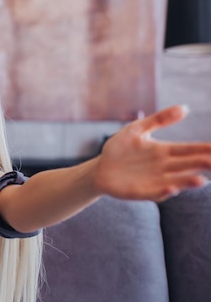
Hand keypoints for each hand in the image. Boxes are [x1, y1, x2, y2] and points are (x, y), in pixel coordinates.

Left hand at [94, 105, 210, 201]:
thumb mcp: (137, 129)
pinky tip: (170, 188)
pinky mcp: (142, 192)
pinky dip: (164, 191)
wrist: (100, 168)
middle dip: (202, 164)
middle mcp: (164, 167)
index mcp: (164, 151)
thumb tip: (184, 108)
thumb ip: (159, 120)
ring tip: (200, 180)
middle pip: (187, 165)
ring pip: (176, 181)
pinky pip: (156, 193)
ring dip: (188, 182)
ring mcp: (155, 181)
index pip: (188, 149)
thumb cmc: (120, 148)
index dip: (203, 149)